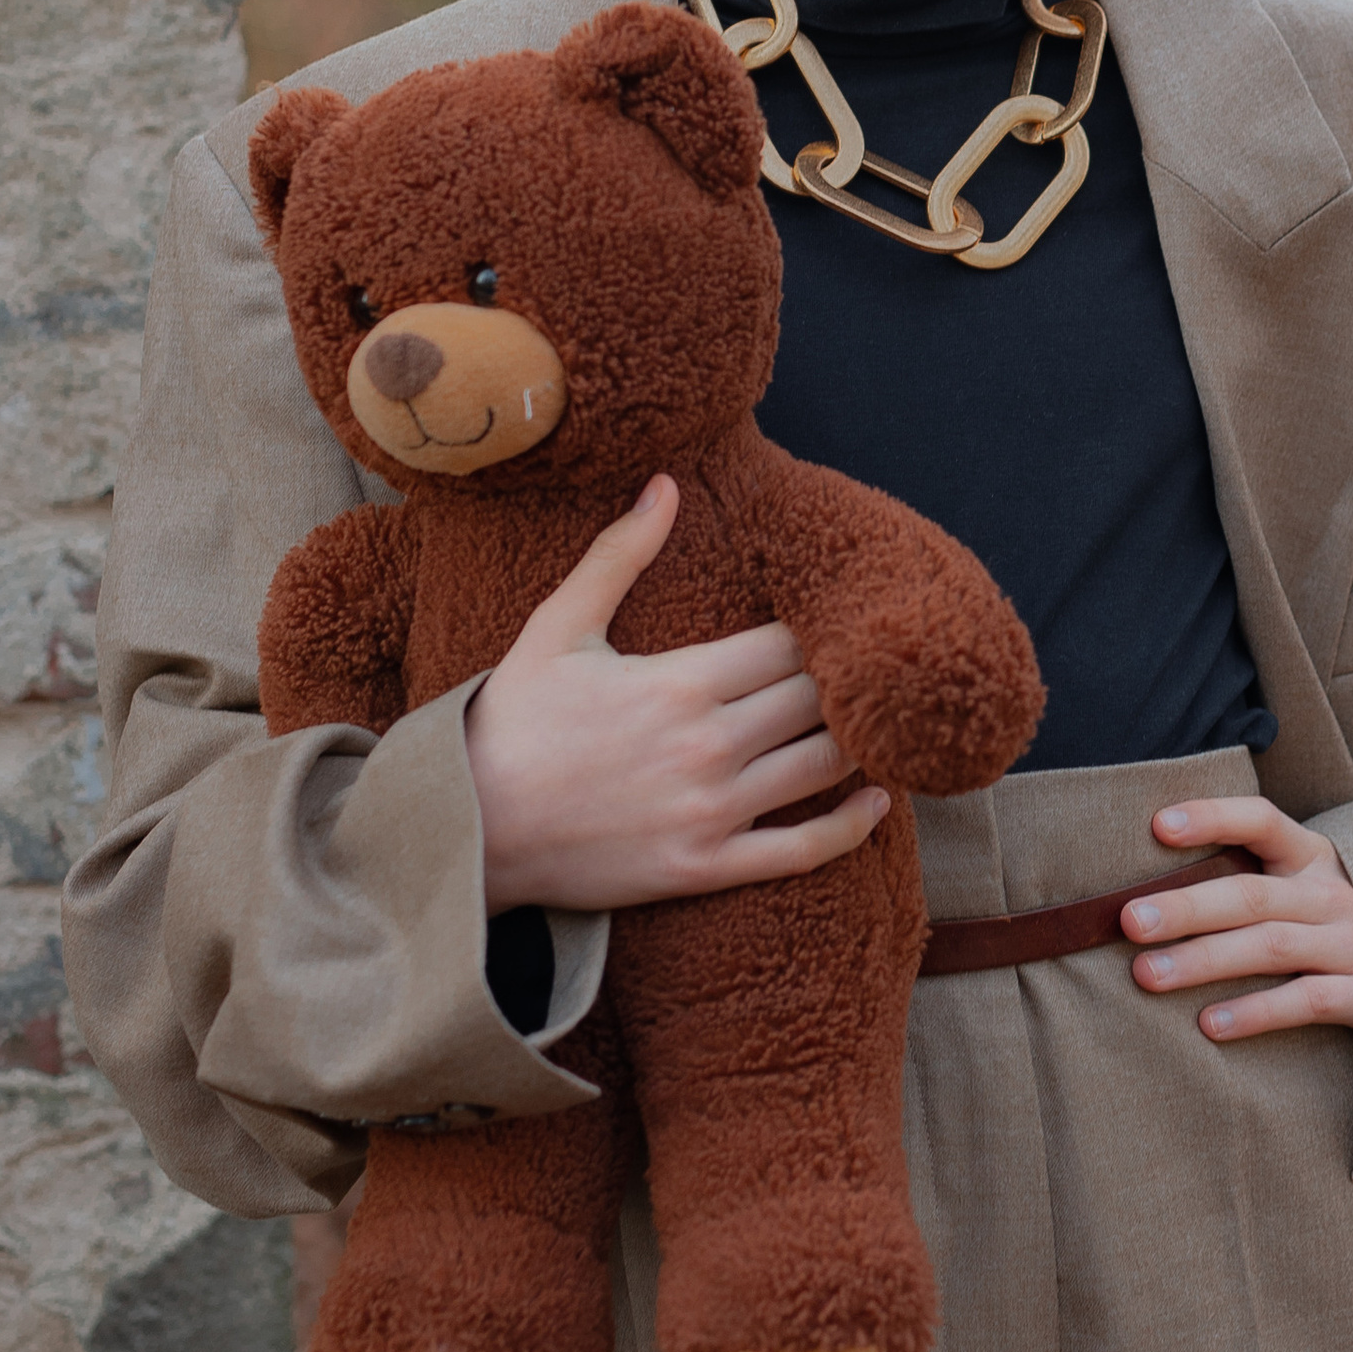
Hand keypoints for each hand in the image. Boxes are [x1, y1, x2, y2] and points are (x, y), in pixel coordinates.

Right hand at [467, 474, 887, 915]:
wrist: (467, 827)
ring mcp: (710, 812)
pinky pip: (801, 851)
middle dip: (847, 680)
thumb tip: (666, 482)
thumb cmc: (512, 721)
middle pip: (817, 700)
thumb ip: (620, 554)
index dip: (823, 629)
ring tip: (885, 721)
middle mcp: (708, 745)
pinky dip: (852, 828)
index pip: (790, 644)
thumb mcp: (558, 627)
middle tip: (874, 668)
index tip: (840, 619)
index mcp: (680, 680)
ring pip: (823, 767)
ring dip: (862, 742)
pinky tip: (879, 803)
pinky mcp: (704, 868)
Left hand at [1122, 796, 1352, 1042]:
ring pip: (1270, 946)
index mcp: (1315, 856)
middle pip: (1251, 894)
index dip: (1213, 817)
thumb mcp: (1310, 884)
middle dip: (1186, 906)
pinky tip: (1209, 1024)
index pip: (1262, 822)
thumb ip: (1254, 877)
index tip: (1157, 825)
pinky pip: (1305, 1000)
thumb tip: (1154, 889)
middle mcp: (1334, 895)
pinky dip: (1256, 1013)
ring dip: (1204, 960)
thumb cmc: (1342, 922)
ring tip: (1146, 975)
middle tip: (1128, 921)